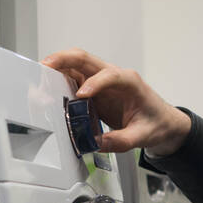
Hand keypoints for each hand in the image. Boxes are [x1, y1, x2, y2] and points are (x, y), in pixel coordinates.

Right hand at [40, 48, 192, 156]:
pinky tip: (48, 87)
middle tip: (45, 65)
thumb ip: (119, 141)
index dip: (94, 83)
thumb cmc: (156, 123)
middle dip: (63, 59)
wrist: (162, 122)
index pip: (110, 75)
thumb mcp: (141, 137)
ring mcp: (102, 81)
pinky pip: (74, 80)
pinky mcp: (94, 90)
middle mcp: (114, 76)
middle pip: (85, 58)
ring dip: (57, 67)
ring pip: (76, 65)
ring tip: (39, 76)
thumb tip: (96, 144)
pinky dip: (59, 80)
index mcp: (130, 82)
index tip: (82, 95)